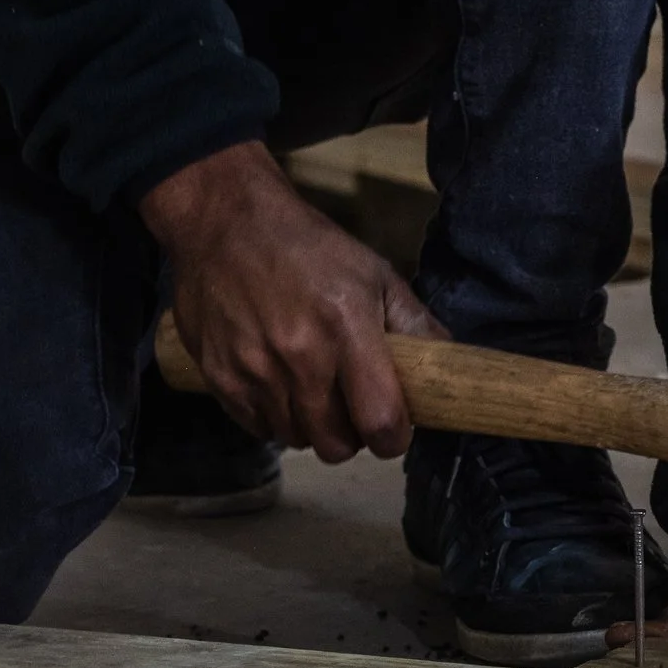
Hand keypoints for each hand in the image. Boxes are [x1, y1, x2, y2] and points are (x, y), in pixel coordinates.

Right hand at [139, 140, 445, 461]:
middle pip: (337, 445)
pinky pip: (258, 429)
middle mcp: (299, 355)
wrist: (224, 222)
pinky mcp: (220, 378)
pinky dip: (274, 417)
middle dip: (352, 435)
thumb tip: (448, 368)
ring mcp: (254, 370)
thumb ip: (416, 325)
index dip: (393, 437)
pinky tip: (279, 381)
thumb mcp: (374, 273)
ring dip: (311, 425)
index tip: (393, 427)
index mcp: (346, 327)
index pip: (380, 422)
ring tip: (313, 387)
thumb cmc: (308, 247)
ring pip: (297, 439)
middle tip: (351, 407)